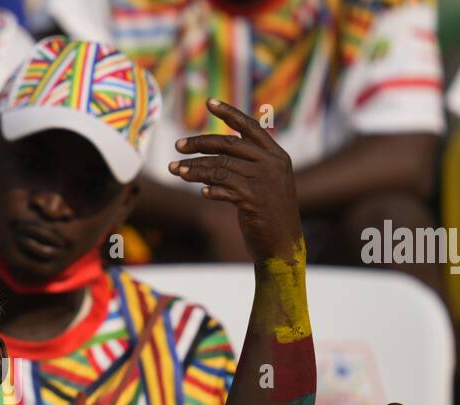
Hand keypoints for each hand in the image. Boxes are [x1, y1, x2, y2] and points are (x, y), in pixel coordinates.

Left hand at [169, 99, 300, 261]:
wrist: (284, 245)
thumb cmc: (270, 214)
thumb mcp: (265, 183)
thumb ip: (247, 166)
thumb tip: (213, 155)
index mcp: (276, 155)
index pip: (249, 127)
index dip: (229, 113)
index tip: (209, 102)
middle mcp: (271, 164)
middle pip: (227, 144)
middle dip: (199, 143)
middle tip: (178, 146)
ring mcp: (263, 181)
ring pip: (219, 167)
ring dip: (194, 169)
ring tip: (175, 170)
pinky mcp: (253, 200)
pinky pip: (223, 189)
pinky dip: (210, 189)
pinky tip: (203, 193)